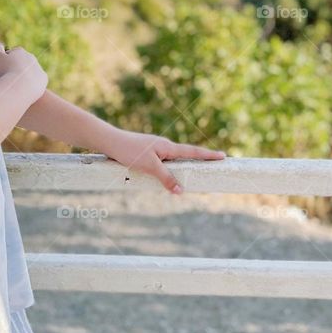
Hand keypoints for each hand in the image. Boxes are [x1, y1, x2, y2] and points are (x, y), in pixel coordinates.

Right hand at [0, 41, 47, 99]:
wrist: (18, 88)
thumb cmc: (4, 72)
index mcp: (20, 51)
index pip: (12, 54)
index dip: (5, 61)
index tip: (1, 69)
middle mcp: (31, 57)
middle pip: (22, 62)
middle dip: (16, 68)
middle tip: (8, 78)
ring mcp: (39, 68)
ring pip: (31, 71)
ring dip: (25, 76)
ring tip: (16, 85)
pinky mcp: (44, 79)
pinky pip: (38, 81)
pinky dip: (32, 84)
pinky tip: (25, 89)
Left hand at [101, 129, 225, 194]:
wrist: (109, 141)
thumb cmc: (129, 151)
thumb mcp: (150, 166)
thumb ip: (166, 178)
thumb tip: (181, 191)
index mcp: (167, 147)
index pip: (192, 152)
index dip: (208, 155)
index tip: (223, 156)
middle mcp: (163, 147)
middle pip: (186, 155)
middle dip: (199, 160)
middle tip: (215, 163)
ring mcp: (155, 150)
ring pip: (173, 161)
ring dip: (183, 167)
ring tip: (195, 173)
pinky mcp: (146, 154)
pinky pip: (163, 163)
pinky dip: (169, 170)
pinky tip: (167, 176)